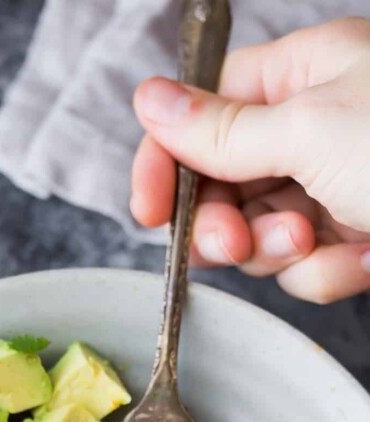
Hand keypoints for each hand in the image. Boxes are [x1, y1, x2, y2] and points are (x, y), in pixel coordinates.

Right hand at [130, 18, 369, 303]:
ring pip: (260, 235)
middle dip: (223, 223)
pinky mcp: (355, 239)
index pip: (203, 112)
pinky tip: (362, 259)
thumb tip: (149, 100)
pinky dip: (326, 271)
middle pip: (223, 184)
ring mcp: (334, 188)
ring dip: (278, 250)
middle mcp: (314, 130)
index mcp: (303, 77)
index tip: (147, 211)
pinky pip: (306, 267)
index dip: (165, 160)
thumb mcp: (309, 129)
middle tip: (230, 243)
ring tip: (313, 238)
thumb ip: (221, 130)